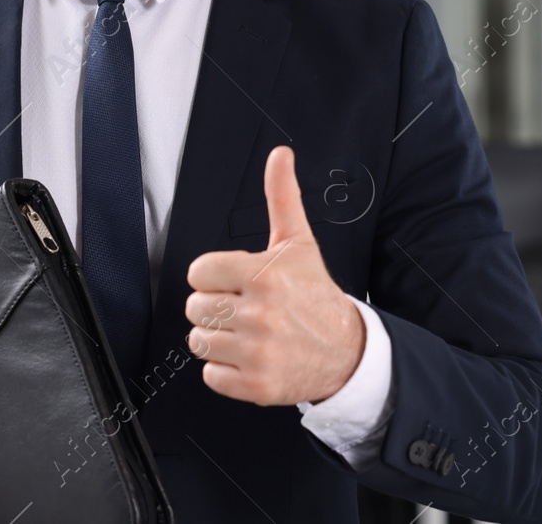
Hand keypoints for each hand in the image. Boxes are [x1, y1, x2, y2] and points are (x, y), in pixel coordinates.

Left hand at [183, 145, 364, 406]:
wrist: (346, 352)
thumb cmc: (315, 295)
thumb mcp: (297, 243)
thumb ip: (281, 197)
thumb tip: (280, 155)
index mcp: (264, 275)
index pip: (198, 273)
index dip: (214, 276)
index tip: (235, 282)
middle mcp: (260, 314)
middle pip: (195, 308)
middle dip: (214, 307)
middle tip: (243, 308)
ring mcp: (258, 352)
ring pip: (198, 341)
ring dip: (217, 339)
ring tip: (246, 333)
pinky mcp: (256, 386)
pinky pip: (210, 375)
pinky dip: (225, 371)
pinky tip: (249, 357)